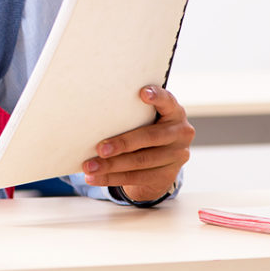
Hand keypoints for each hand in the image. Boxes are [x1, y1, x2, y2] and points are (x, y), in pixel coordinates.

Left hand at [82, 85, 194, 202]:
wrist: (163, 159)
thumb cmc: (146, 127)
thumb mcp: (147, 116)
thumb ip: (132, 112)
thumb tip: (93, 109)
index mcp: (174, 112)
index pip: (168, 101)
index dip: (157, 97)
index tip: (142, 93)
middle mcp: (180, 133)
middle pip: (150, 137)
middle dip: (122, 144)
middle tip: (100, 148)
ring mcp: (176, 156)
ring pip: (140, 162)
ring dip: (111, 166)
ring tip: (89, 167)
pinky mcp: (167, 176)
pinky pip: (135, 178)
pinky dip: (111, 178)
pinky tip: (94, 178)